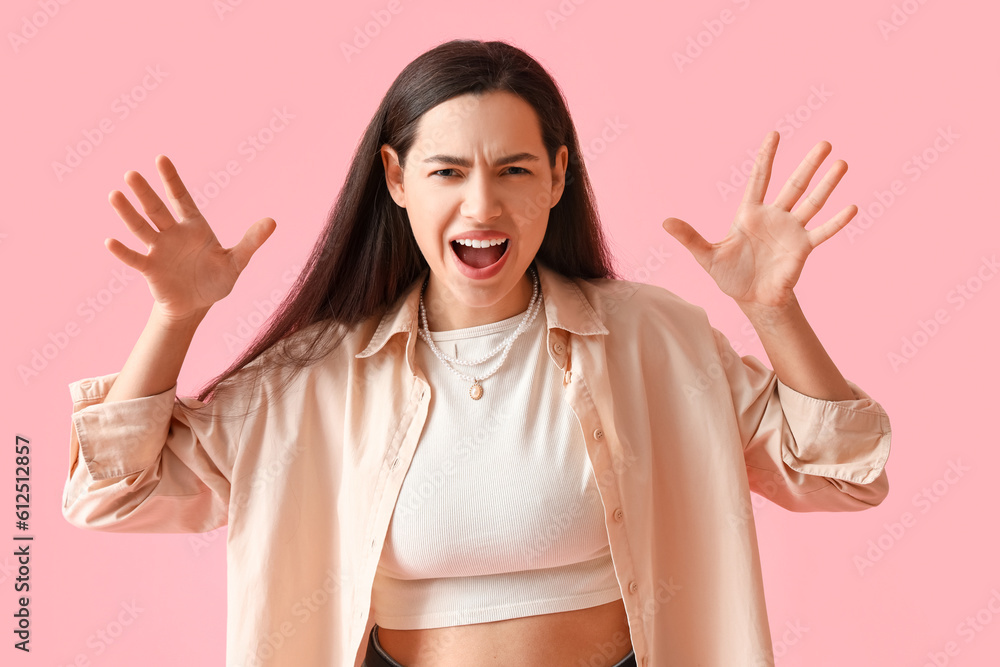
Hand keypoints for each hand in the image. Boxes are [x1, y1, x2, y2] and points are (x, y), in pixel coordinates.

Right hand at [105, 155, 275, 321]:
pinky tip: (110, 242)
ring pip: (141, 228)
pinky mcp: (150, 270)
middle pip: (156, 209)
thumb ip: (251, 242)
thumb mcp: (236, 261)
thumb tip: (272, 222)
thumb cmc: (216, 279)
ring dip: (128, 214)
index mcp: (193, 226)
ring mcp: (159, 250)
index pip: (180, 198)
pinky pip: (135, 259)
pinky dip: (123, 252)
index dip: (171, 179)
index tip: (160, 158)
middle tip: (131, 174)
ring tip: (114, 195)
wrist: (197, 304)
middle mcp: (172, 233)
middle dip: (144, 192)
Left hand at [661, 131, 856, 309]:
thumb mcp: (706, 256)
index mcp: (749, 214)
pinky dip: (837, 221)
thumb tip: (664, 221)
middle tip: (825, 143)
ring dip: (827, 185)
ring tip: (842, 164)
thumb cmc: (730, 275)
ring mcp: (791, 231)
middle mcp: (774, 217)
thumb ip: (689, 237)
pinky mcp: (803, 249)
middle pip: (793, 185)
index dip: (766, 158)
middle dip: (808, 165)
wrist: (751, 299)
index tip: (775, 134)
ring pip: (812, 203)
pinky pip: (823, 232)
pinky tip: (852, 206)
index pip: (759, 179)